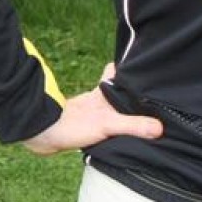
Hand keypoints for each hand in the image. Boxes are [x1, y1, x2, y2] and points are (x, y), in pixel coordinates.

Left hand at [21, 64, 163, 155]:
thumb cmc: (71, 125)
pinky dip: (113, 126)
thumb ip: (131, 124)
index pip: (115, 72)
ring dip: (122, 110)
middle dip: (130, 93)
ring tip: (144, 118)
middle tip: (151, 96)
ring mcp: (91, 112)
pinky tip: (121, 135)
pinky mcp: (85, 126)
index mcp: (102, 93)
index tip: (142, 66)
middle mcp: (97, 100)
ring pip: (110, 106)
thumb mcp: (106, 124)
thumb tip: (159, 127)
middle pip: (116, 90)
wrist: (43, 136)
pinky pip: (104, 122)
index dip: (126, 67)